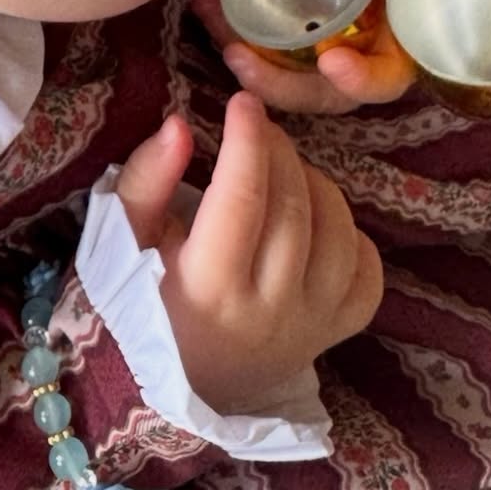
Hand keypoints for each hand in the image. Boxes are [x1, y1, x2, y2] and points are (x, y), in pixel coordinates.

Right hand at [115, 94, 382, 414]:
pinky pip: (368, 276)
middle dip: (278, 149)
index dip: (247, 141)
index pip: (241, 199)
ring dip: (316, 184)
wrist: (171, 388)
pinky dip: (353, 236)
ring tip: (284, 171)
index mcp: (207, 290)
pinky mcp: (334, 335)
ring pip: (338, 234)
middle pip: (293, 209)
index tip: (242, 101)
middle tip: (258, 126)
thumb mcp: (122, 241)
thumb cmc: (137, 303)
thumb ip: (146, 180)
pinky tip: (319, 221)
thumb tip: (181, 125)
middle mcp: (267, 313)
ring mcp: (309, 327)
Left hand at [189, 0, 417, 114]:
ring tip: (208, 10)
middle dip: (270, 77)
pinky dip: (228, 33)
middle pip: (310, 93)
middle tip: (236, 52)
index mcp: (388, 54)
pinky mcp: (279, 58)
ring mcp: (311, 71)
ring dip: (237, 52)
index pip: (381, 83)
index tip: (331, 60)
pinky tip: (205, 1)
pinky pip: (254, 57)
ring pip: (273, 79)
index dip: (359, 79)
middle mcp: (348, 74)